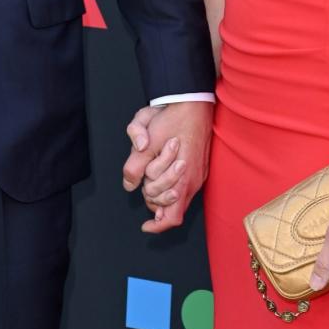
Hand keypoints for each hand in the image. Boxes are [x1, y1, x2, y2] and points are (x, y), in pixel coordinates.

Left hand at [122, 102, 212, 233]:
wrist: (193, 103)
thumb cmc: (172, 120)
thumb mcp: (147, 141)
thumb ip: (135, 165)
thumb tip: (129, 184)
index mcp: (182, 178)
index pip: (171, 216)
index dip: (157, 225)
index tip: (144, 226)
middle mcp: (193, 180)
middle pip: (170, 207)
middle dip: (154, 198)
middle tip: (144, 182)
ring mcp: (198, 174)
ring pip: (178, 196)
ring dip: (161, 189)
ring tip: (151, 171)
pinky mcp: (199, 167)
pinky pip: (184, 186)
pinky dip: (170, 183)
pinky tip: (160, 170)